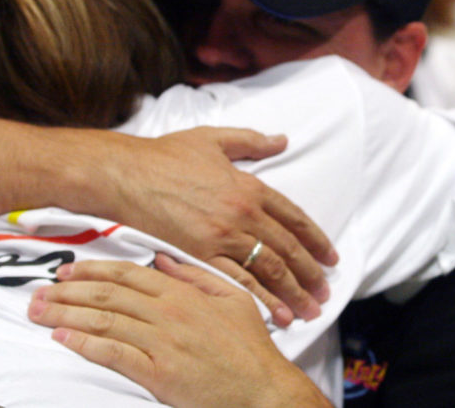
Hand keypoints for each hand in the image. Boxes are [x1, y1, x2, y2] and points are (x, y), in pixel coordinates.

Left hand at [28, 256, 331, 407]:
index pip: (128, 274)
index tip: (67, 271)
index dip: (92, 271)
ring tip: (40, 313)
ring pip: (105, 321)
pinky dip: (85, 345)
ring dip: (67, 316)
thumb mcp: (233, 298)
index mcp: (184, 294)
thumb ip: (197, 276)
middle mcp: (169, 314)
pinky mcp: (158, 373)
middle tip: (39, 292)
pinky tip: (64, 340)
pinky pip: (114, 355)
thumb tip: (164, 260)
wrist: (264, 387)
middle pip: (108, 296)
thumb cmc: (252, 348)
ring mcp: (162, 343)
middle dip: (68, 292)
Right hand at [86, 126, 336, 325]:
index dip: (316, 240)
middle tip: (325, 293)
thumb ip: (251, 141)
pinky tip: (276, 315)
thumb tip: (281, 140)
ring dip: (293, 292)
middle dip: (310, 274)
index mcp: (250, 187)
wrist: (124, 173)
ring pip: (269, 269)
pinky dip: (260, 299)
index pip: (295, 218)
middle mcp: (242, 213)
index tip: (330, 258)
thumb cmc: (165, 155)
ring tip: (309, 310)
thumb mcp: (214, 139)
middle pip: (288, 249)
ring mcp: (221, 236)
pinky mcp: (199, 254)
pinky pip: (236, 281)